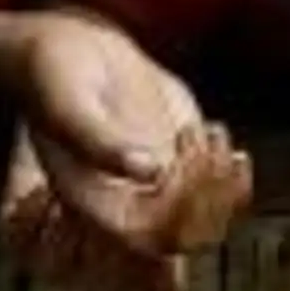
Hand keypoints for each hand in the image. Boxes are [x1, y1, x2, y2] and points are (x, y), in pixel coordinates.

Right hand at [0, 14, 251, 290]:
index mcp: (93, 204)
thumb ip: (100, 140)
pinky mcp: (179, 168)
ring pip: (208, 223)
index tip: (173, 157)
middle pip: (185, 238)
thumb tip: (150, 170)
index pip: (145, 240)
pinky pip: (218, 197)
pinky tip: (219, 133)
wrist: (69, 50)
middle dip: (204, 195)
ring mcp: (156, 190)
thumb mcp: (69, 102)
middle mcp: (126, 205)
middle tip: (194, 137)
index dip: (174, 213)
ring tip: (209, 133)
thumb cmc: (56, 74)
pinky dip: (233, 177)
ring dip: (222, 185)